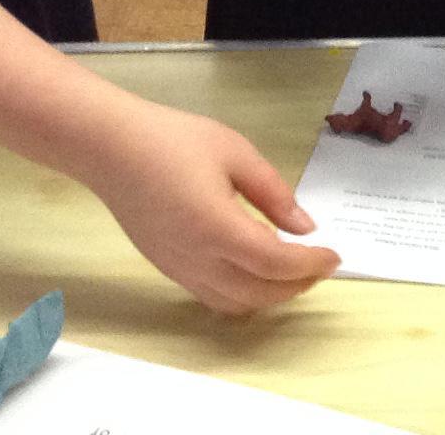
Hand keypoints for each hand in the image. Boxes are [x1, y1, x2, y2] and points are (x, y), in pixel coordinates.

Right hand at [84, 97, 340, 314]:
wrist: (110, 148)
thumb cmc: (172, 140)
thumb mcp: (234, 151)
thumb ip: (273, 192)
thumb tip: (304, 226)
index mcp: (217, 227)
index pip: (275, 263)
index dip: (310, 265)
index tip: (334, 255)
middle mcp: (197, 258)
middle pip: (258, 294)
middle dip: (297, 285)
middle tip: (320, 265)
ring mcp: (178, 268)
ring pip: (234, 304)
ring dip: (270, 295)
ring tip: (293, 271)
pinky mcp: (167, 267)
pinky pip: (212, 297)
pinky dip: (242, 295)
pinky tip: (254, 270)